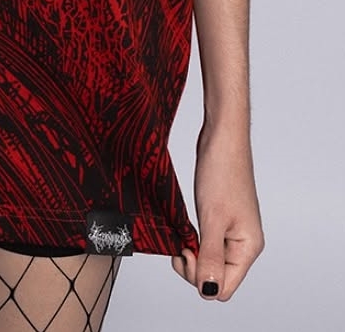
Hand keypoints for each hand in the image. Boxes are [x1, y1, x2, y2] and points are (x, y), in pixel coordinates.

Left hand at [171, 123, 264, 300]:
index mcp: (248, 248)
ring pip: (209, 260)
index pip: (225, 287)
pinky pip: (206, 243)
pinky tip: (184, 228)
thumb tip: (209, 290)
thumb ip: (210, 257)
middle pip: (216, 277)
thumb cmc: (222, 171)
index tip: (187, 251)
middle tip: (181, 244)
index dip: (201, 278)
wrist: (222, 138)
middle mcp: (242, 243)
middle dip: (194, 267)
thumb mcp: (212, 218)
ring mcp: (231, 231)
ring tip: (182, 234)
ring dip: (192, 253)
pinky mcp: (220, 219)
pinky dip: (193, 240)